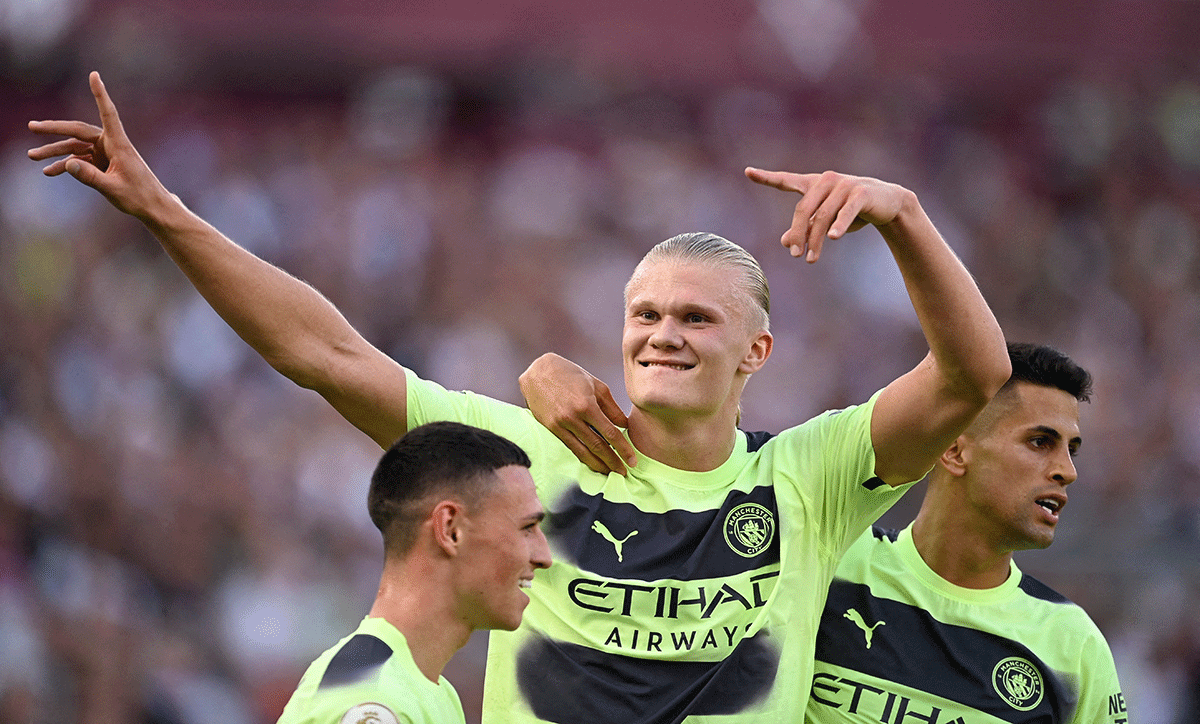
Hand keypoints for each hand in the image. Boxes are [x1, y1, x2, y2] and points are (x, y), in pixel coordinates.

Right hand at [28, 71, 168, 219]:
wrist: (152, 207)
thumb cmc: (139, 197)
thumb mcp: (113, 189)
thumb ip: (90, 177)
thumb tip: (68, 163)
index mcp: (119, 144)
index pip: (108, 114)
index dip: (100, 94)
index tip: (94, 75)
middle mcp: (111, 144)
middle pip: (78, 131)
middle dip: (54, 129)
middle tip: (32, 127)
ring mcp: (106, 153)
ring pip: (75, 147)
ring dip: (55, 151)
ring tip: (32, 156)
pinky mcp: (103, 162)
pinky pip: (80, 159)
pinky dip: (65, 165)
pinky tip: (49, 171)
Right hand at [519, 354, 635, 474]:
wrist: (537, 371)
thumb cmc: (570, 374)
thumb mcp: (596, 385)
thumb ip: (612, 407)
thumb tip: (625, 426)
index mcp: (587, 405)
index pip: (610, 433)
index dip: (623, 449)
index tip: (632, 460)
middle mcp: (573, 417)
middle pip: (597, 446)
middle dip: (613, 462)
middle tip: (624, 473)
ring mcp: (560, 425)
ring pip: (582, 451)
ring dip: (598, 465)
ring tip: (610, 473)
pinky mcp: (550, 428)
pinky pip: (570, 447)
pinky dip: (582, 457)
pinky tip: (592, 463)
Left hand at [745, 168, 914, 262]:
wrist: (888, 204)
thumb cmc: (852, 211)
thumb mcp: (826, 221)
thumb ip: (805, 228)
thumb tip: (785, 242)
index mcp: (814, 184)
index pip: (787, 180)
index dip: (767, 177)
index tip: (747, 172)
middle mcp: (826, 181)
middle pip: (803, 210)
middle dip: (798, 234)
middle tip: (795, 255)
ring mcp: (844, 185)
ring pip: (823, 216)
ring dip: (816, 240)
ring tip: (811, 259)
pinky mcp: (861, 193)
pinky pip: (846, 212)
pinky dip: (839, 225)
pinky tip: (833, 237)